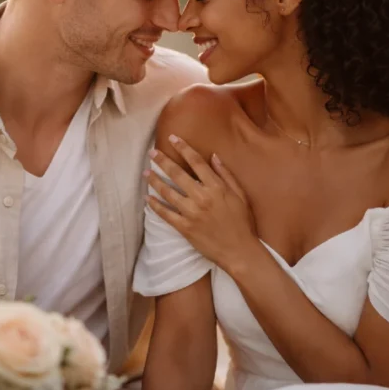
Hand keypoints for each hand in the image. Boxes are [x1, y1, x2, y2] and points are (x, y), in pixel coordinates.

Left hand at [144, 135, 258, 271]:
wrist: (239, 251)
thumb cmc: (242, 222)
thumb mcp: (240, 195)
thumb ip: (226, 175)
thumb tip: (213, 156)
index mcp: (216, 187)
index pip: (196, 162)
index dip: (183, 148)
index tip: (173, 138)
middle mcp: (202, 197)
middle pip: (177, 174)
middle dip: (163, 161)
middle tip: (152, 152)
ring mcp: (191, 212)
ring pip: (168, 192)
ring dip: (154, 181)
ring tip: (145, 172)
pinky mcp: (184, 227)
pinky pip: (165, 214)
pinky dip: (155, 205)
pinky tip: (147, 198)